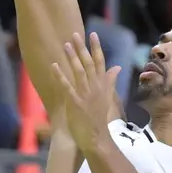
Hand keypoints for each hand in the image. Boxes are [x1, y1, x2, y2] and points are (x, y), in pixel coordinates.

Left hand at [49, 31, 120, 152]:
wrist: (96, 139)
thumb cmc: (99, 118)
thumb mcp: (107, 97)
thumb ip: (110, 81)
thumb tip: (117, 67)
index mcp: (103, 86)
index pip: (101, 63)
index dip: (96, 48)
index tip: (93, 34)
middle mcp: (96, 88)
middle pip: (89, 64)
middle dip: (82, 49)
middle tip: (75, 35)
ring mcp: (86, 95)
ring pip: (79, 72)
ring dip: (72, 58)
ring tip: (66, 45)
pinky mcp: (76, 103)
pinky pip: (67, 87)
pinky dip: (60, 76)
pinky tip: (54, 66)